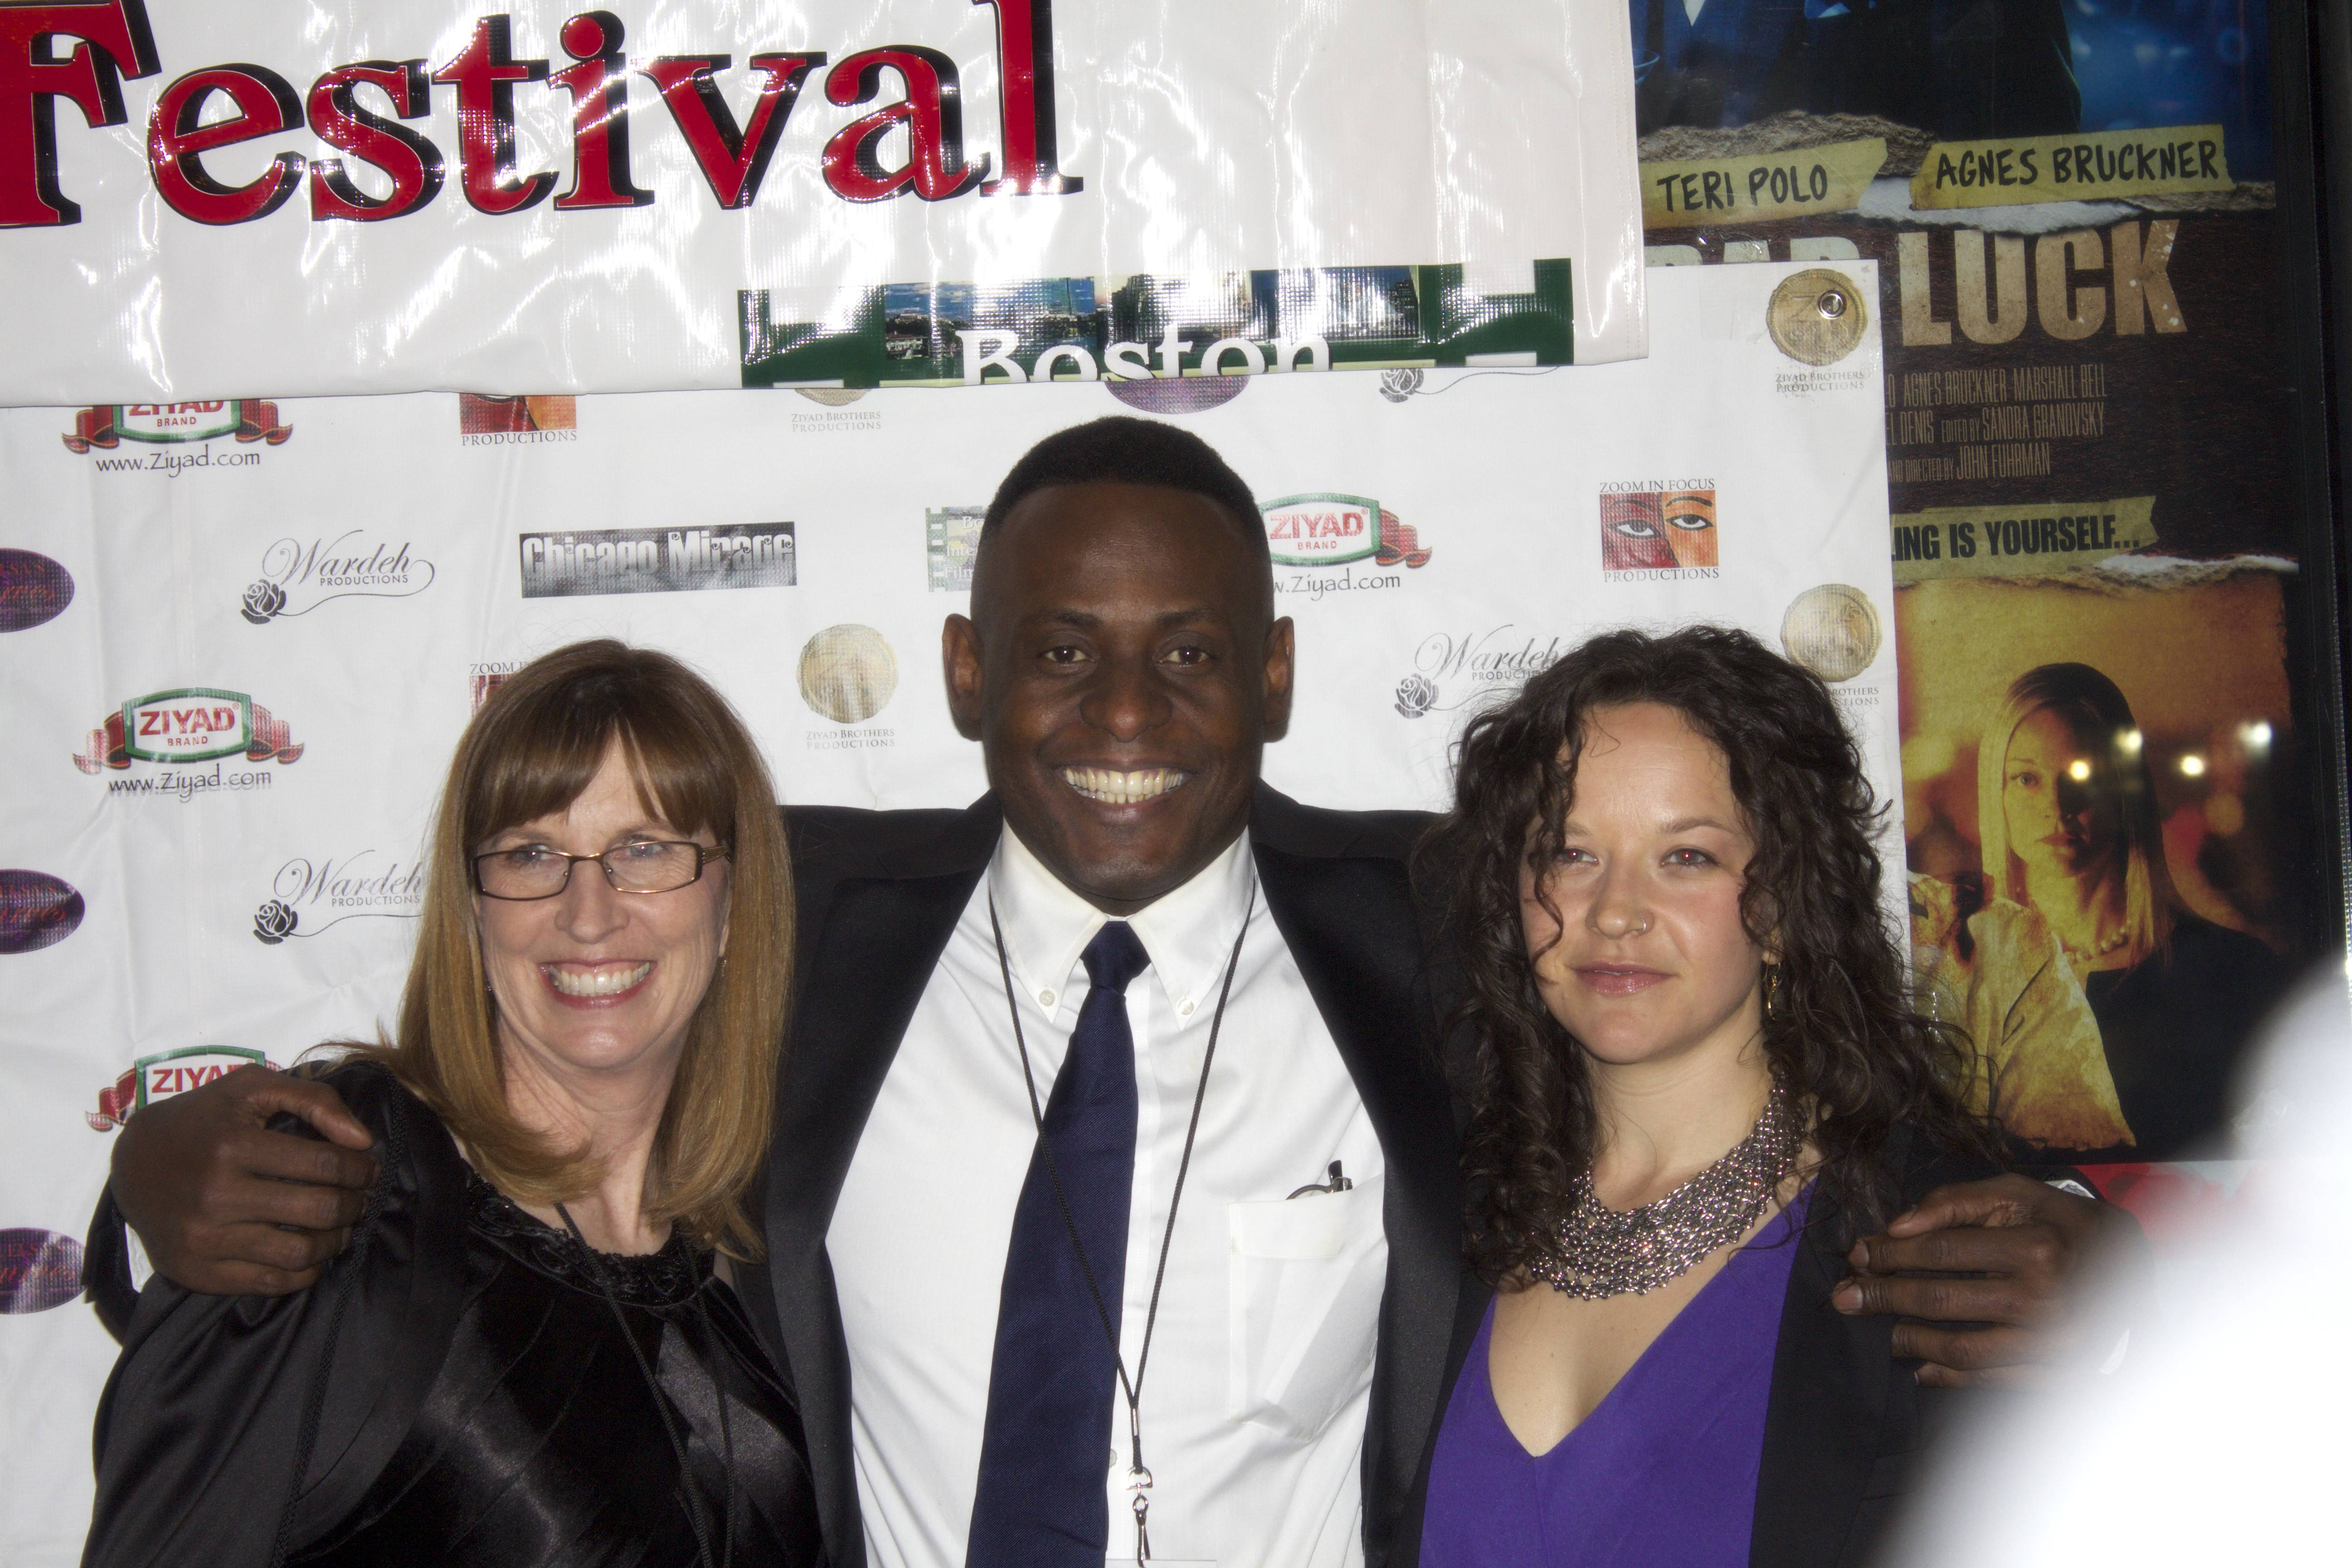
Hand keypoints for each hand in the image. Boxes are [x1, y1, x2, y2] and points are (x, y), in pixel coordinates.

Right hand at [110, 1063, 377, 1295]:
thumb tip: (362, 1139)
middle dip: (355, 1203)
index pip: (325, 1163)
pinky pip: (270, 1283)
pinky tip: (314, 1253)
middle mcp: (215, 1195)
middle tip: (360, 1197)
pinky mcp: (196, 1271)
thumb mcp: (252, 1087)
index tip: (369, 1167)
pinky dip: (305, 1272)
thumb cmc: (203, 1118)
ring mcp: (203, 1238)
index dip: (361, 1167)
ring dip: (337, 1240)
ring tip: (342, 1225)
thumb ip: (314, 1099)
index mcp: (232, 1145)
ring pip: (299, 1253)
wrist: (132, 1161)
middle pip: (319, 1209)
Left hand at [1830, 1173, 2132, 1387]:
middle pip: (1945, 1302)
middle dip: (1886, 1299)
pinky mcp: (2062, 1372)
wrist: (2134, 1266)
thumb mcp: (2015, 1193)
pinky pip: (1996, 1380)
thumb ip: (1954, 1203)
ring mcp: (2056, 1343)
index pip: (1941, 1253)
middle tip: (1845, 1298)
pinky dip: (1953, 1377)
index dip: (1891, 1254)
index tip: (1856, 1255)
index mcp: (2037, 1247)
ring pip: (1965, 1349)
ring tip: (1884, 1331)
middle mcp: (2048, 1299)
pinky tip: (1921, 1368)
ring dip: (1913, 1342)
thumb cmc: (2063, 1222)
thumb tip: (1895, 1226)